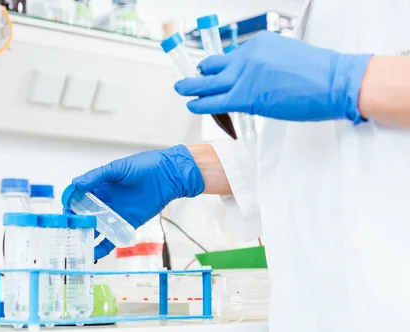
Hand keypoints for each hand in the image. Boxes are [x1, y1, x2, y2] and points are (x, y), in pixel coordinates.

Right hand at [71, 144, 204, 258]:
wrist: (167, 176)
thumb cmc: (144, 167)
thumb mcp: (117, 169)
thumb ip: (96, 176)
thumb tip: (76, 184)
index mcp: (100, 186)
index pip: (79, 196)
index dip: (70, 203)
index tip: (66, 210)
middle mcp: (105, 201)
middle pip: (84, 214)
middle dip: (76, 221)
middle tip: (70, 227)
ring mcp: (115, 214)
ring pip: (96, 227)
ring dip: (86, 235)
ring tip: (77, 243)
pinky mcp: (127, 224)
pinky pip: (112, 238)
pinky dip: (102, 247)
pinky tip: (93, 254)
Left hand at [174, 32, 371, 123]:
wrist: (335, 82)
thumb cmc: (320, 75)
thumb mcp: (288, 58)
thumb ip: (267, 66)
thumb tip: (258, 80)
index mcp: (259, 43)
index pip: (231, 57)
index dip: (220, 68)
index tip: (213, 72)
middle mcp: (247, 56)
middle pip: (213, 64)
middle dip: (201, 73)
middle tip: (191, 77)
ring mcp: (244, 75)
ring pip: (207, 82)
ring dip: (191, 86)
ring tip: (181, 88)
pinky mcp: (244, 96)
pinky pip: (214, 100)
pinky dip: (199, 103)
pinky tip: (192, 104)